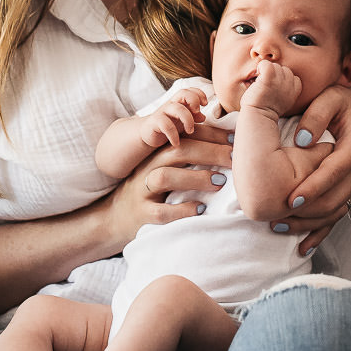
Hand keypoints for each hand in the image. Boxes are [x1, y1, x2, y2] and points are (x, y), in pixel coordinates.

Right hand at [102, 129, 231, 248]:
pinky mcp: (142, 213)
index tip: (235, 138)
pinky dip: (182, 210)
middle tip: (235, 158)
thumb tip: (228, 149)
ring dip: (195, 178)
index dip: (211, 135)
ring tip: (220, 182)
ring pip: (165, 177)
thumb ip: (188, 157)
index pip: (186, 136)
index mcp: (159, 152)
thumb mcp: (165, 168)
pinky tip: (201, 209)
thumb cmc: (152, 189)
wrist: (115, 216)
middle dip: (209, 152)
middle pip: (178, 151)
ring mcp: (143, 190)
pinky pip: (160, 211)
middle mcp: (149, 166)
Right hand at [140, 94, 202, 148]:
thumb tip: (203, 117)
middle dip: (193, 100)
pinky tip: (176, 143)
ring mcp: (162, 112)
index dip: (199, 93)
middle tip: (197, 113)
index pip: (190, 90)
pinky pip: (166, 125)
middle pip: (183, 93)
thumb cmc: (169, 125)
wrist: (148, 134)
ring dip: (188, 120)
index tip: (205, 104)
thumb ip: (194, 117)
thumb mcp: (183, 121)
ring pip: (177, 108)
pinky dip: (173, 135)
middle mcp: (171, 104)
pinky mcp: (155, 122)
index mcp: (179, 102)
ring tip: (190, 131)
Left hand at [241, 61, 300, 116]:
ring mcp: (280, 80)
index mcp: (295, 90)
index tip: (274, 89)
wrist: (258, 117)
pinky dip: (260, 68)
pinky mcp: (269, 77)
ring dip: (267, 72)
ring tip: (261, 84)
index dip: (282, 80)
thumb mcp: (284, 101)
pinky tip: (257, 78)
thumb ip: (286, 89)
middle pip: (284, 69)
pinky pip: (265, 64)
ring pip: (275, 66)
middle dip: (275, 75)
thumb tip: (279, 81)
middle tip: (266, 87)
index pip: (293, 76)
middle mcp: (290, 84)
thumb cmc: (266, 111)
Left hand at [281, 83, 350, 254]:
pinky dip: (320, 233)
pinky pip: (336, 216)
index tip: (290, 200)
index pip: (335, 170)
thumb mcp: (329, 99)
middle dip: (307, 212)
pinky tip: (303, 247)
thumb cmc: (338, 101)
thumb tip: (301, 141)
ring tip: (279, 227)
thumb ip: (316, 116)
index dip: (313, 187)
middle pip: (336, 198)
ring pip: (335, 211)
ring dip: (309, 224)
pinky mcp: (348, 190)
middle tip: (277, 219)